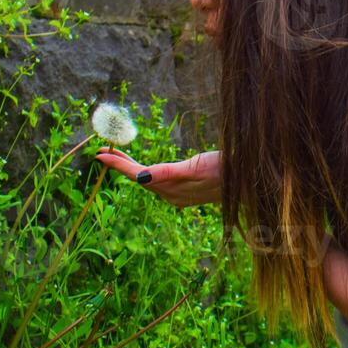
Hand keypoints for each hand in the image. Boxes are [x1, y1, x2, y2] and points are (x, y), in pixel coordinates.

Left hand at [96, 148, 222, 207]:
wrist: (248, 183)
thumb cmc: (223, 170)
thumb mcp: (195, 167)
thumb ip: (166, 173)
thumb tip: (140, 178)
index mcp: (170, 188)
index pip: (137, 174)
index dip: (117, 164)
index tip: (99, 154)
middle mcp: (170, 195)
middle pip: (139, 178)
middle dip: (121, 165)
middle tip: (103, 152)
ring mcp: (178, 195)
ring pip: (147, 181)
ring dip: (132, 169)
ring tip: (119, 158)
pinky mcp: (186, 192)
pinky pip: (158, 183)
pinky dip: (146, 174)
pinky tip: (146, 171)